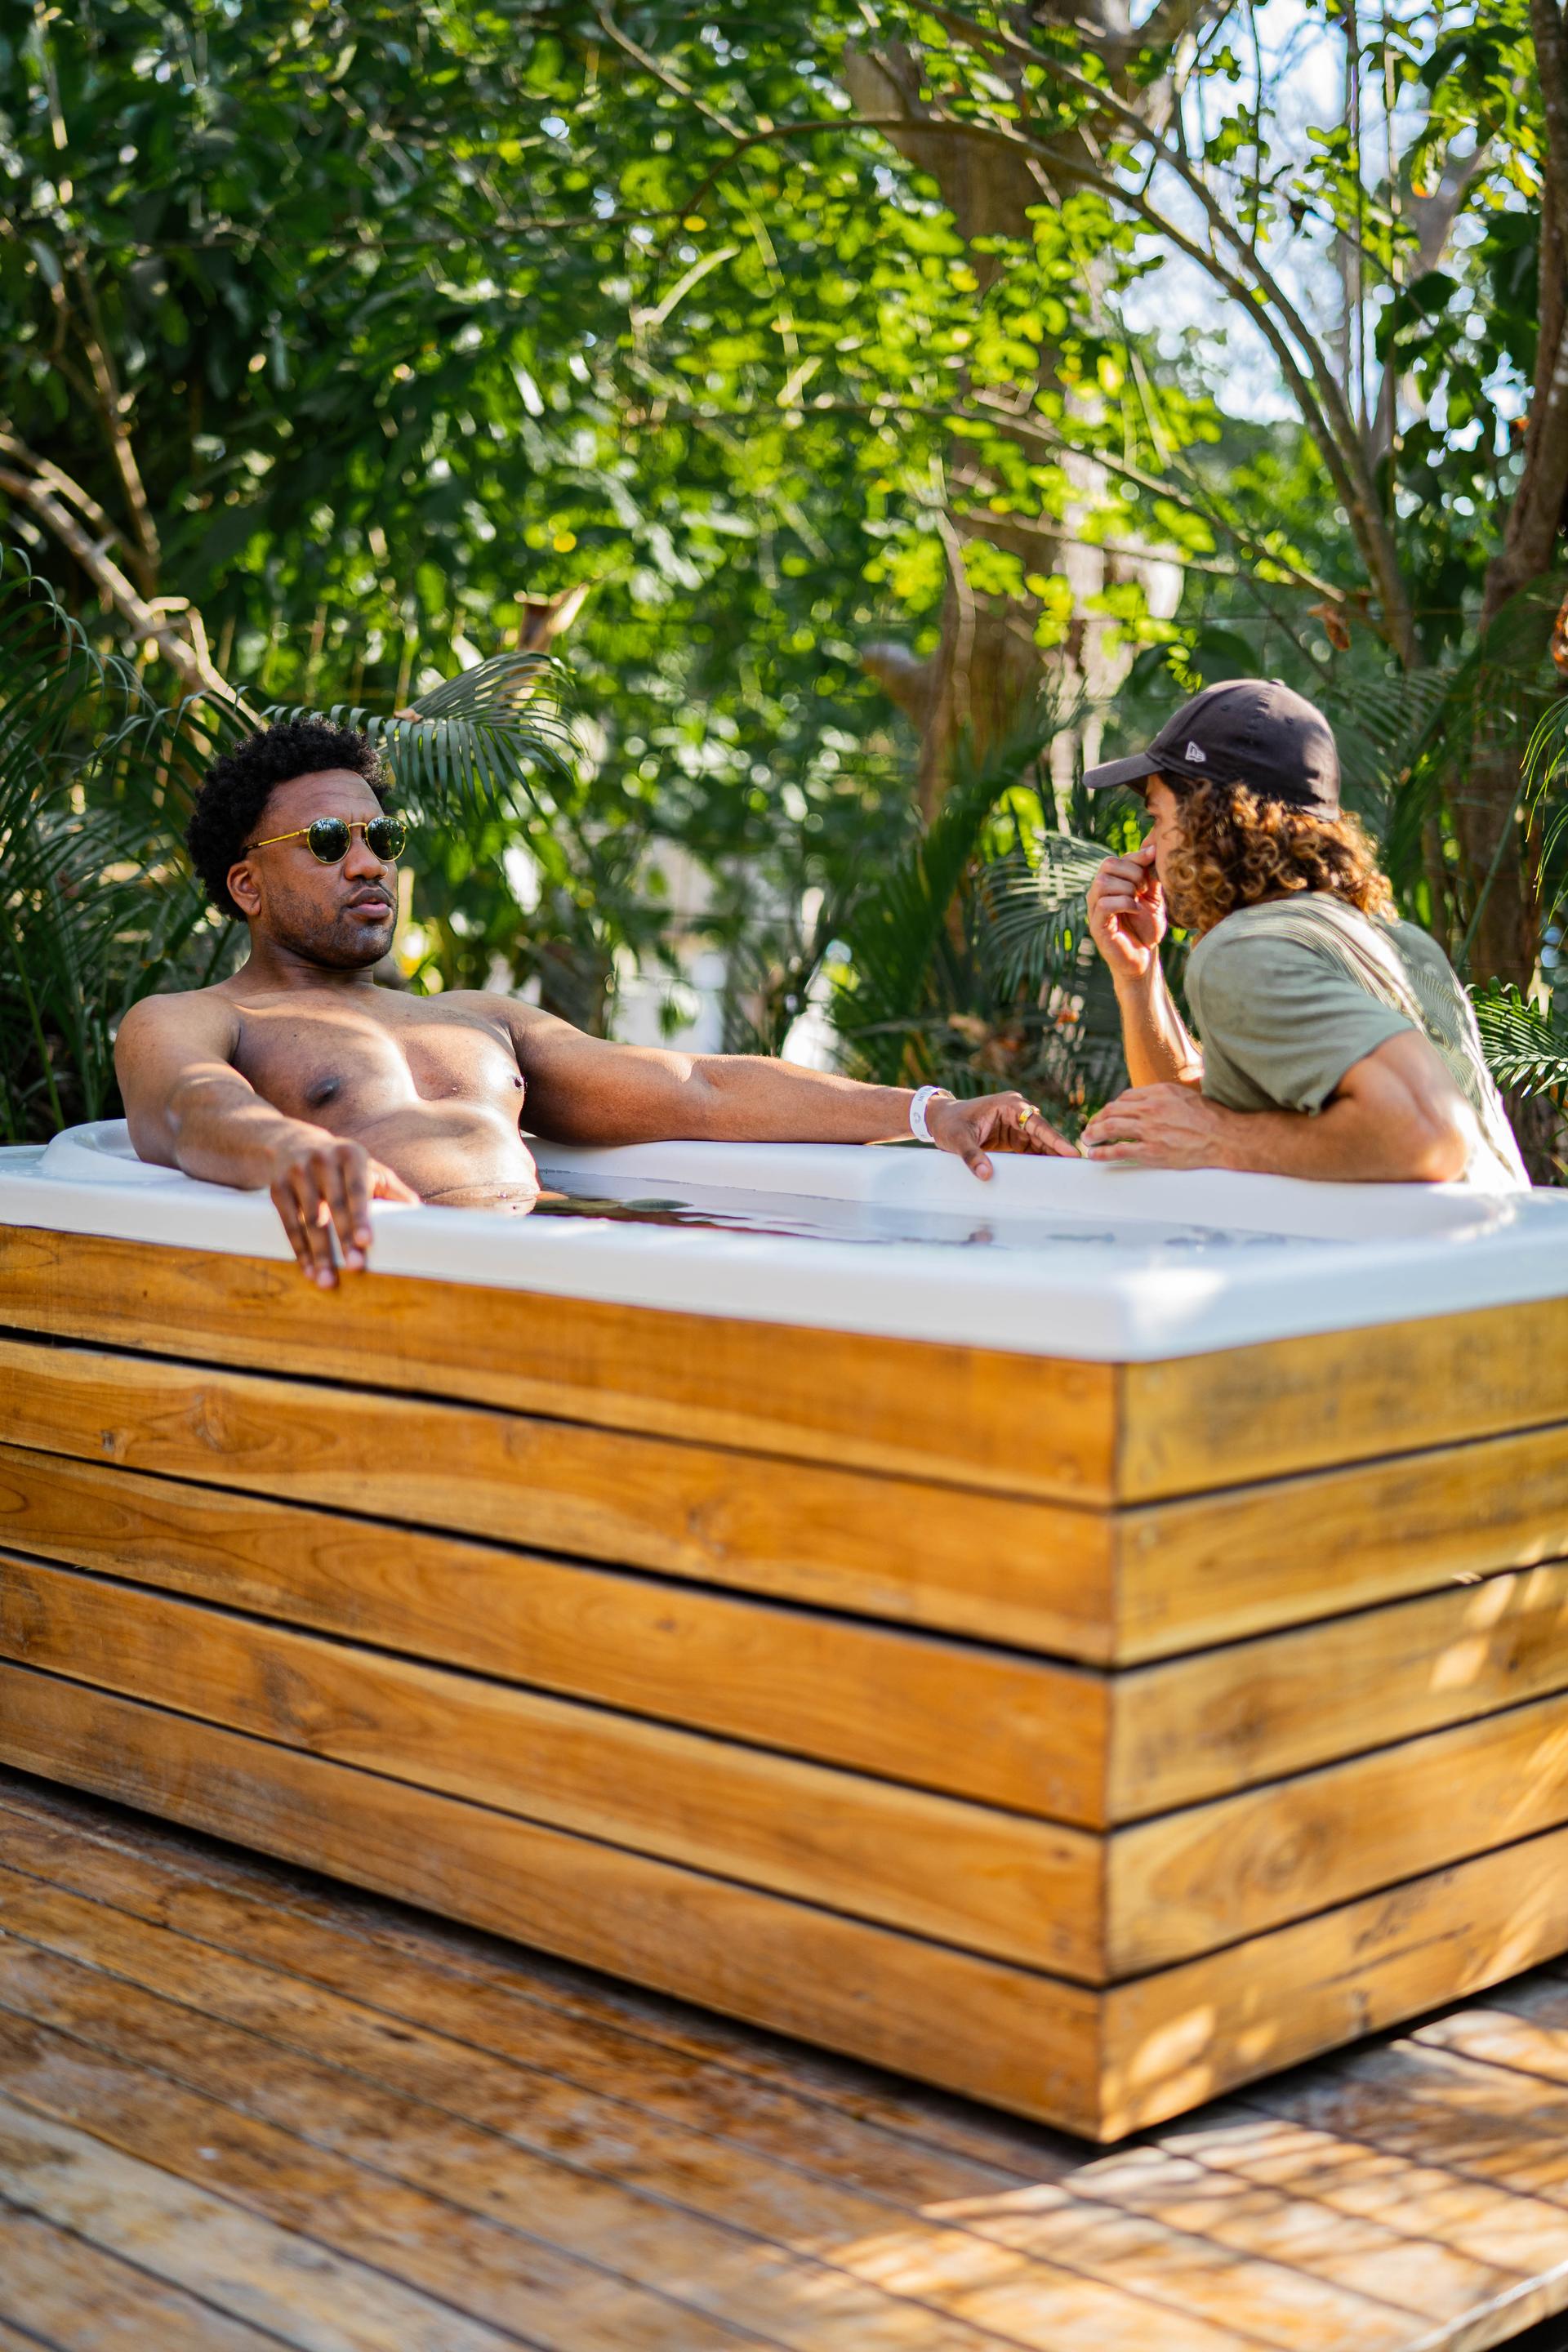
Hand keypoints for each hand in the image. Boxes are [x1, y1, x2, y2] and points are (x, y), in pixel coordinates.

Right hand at [266, 1131, 418, 1285]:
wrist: (291, 1142)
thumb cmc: (341, 1164)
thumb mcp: (367, 1166)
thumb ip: (391, 1188)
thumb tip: (418, 1211)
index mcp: (350, 1154)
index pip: (357, 1188)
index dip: (361, 1216)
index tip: (366, 1242)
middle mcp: (322, 1160)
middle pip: (334, 1206)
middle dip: (343, 1239)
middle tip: (354, 1267)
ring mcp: (297, 1174)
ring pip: (309, 1220)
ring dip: (319, 1253)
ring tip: (327, 1281)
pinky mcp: (277, 1189)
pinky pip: (289, 1225)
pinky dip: (299, 1250)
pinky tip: (308, 1270)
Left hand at [927, 1091, 1079, 1180]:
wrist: (939, 1119)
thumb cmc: (949, 1124)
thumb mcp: (957, 1140)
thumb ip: (971, 1156)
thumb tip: (986, 1174)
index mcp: (1008, 1105)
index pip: (1037, 1124)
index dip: (1055, 1139)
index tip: (1071, 1152)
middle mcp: (1016, 1111)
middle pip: (1043, 1133)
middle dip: (1059, 1149)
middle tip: (1078, 1167)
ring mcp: (1016, 1123)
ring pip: (1040, 1142)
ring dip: (1052, 1156)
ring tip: (1069, 1173)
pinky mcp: (1012, 1136)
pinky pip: (1030, 1149)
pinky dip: (1039, 1159)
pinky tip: (1050, 1173)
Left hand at [1081, 1083, 1235, 1169]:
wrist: (1226, 1137)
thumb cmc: (1212, 1118)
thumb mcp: (1187, 1097)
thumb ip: (1167, 1098)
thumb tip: (1155, 1100)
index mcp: (1160, 1092)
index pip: (1126, 1097)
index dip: (1113, 1107)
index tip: (1107, 1114)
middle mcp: (1150, 1108)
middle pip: (1112, 1110)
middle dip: (1097, 1119)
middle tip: (1091, 1127)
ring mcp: (1149, 1129)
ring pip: (1110, 1127)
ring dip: (1094, 1133)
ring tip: (1087, 1139)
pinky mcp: (1151, 1150)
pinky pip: (1119, 1150)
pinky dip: (1102, 1153)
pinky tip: (1095, 1155)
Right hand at [1087, 843, 1166, 985]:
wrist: (1144, 957)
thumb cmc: (1147, 927)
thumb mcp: (1154, 896)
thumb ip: (1151, 874)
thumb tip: (1154, 846)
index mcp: (1110, 884)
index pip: (1116, 859)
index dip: (1137, 859)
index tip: (1154, 865)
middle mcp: (1098, 894)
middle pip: (1107, 865)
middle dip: (1132, 873)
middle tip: (1145, 889)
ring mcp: (1095, 909)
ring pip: (1102, 882)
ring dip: (1127, 888)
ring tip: (1139, 900)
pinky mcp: (1097, 926)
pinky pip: (1104, 904)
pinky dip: (1124, 903)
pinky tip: (1136, 910)